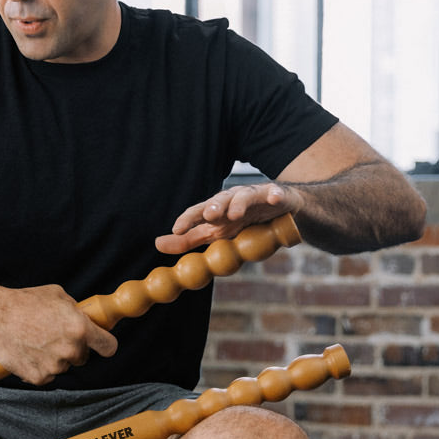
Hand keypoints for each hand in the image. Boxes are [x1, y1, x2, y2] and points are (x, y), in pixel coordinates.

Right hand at [0, 284, 117, 385]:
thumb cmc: (25, 302)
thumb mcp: (58, 295)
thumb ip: (77, 311)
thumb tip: (88, 319)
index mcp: (80, 329)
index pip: (109, 346)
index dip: (106, 345)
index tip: (101, 344)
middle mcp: (71, 350)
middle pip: (83, 357)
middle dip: (74, 348)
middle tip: (54, 335)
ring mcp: (55, 366)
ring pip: (63, 365)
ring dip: (55, 356)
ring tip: (35, 339)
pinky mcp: (39, 377)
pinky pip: (47, 374)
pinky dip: (39, 365)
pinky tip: (28, 350)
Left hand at [154, 183, 303, 254]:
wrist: (281, 213)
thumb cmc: (243, 222)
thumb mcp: (215, 233)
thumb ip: (189, 239)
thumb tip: (157, 244)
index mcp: (217, 210)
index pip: (199, 212)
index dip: (188, 219)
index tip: (177, 230)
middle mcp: (233, 199)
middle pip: (220, 200)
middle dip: (213, 206)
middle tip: (208, 216)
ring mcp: (254, 196)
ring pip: (245, 196)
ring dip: (239, 203)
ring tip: (235, 214)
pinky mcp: (276, 196)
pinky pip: (275, 194)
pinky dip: (274, 195)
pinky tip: (274, 199)